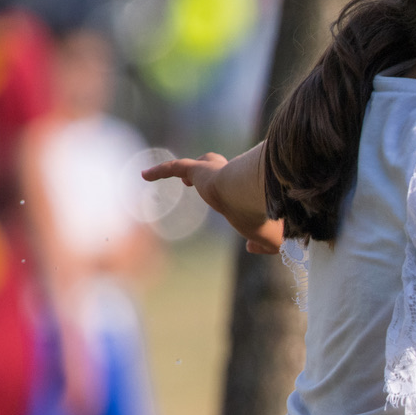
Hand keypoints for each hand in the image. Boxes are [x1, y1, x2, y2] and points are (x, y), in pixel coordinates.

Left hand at [142, 154, 283, 254]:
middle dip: (213, 174)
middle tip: (203, 182)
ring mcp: (215, 173)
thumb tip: (251, 248)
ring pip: (198, 166)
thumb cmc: (265, 217)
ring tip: (184, 179)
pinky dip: (160, 170)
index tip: (236, 208)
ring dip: (190, 171)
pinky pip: (176, 167)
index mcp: (248, 192)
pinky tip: (144, 175)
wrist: (256, 196)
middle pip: (219, 171)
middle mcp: (232, 179)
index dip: (235, 196)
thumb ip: (265, 246)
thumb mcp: (271, 238)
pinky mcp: (200, 170)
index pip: (239, 190)